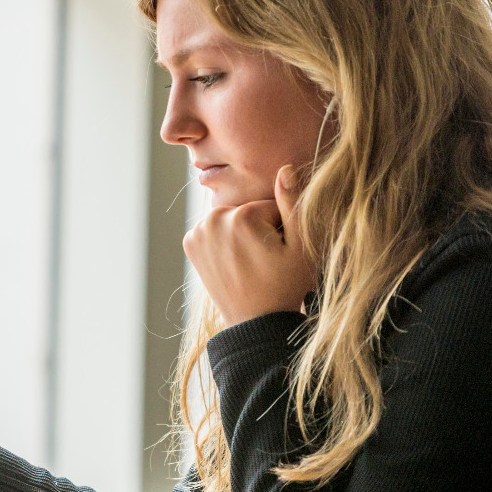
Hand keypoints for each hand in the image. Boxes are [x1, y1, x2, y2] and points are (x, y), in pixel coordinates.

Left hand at [183, 164, 316, 324]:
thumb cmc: (285, 287)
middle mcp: (213, 218)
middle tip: (266, 259)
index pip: (271, 206)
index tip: (281, 252)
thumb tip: (284, 168)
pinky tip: (233, 260)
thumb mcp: (301, 248)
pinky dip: (223, 240)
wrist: (254, 323)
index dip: (282, 227)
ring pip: (231, 218)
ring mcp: (197, 231)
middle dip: (260, 228)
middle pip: (248, 210)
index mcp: (242, 216)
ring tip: (250, 261)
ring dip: (241, 232)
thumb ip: (293, 204)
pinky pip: (214, 229)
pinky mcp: (190, 243)